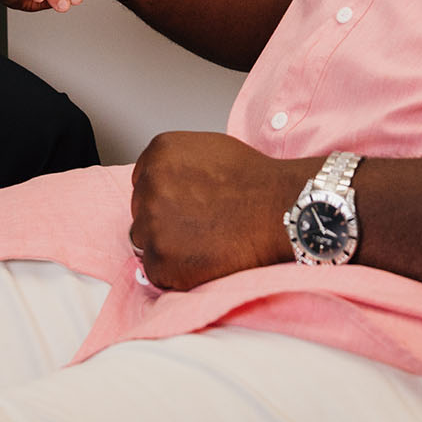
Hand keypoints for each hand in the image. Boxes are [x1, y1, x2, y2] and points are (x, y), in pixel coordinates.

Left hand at [128, 132, 311, 290]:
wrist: (279, 209)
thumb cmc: (254, 180)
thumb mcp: (206, 148)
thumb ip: (174, 164)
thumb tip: (159, 182)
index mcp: (158, 154)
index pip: (143, 181)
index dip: (166, 197)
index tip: (186, 205)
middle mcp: (149, 187)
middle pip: (142, 212)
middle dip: (164, 220)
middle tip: (199, 226)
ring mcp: (152, 224)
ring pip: (146, 242)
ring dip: (167, 246)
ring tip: (203, 243)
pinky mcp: (160, 260)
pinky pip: (156, 271)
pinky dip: (175, 272)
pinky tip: (202, 260)